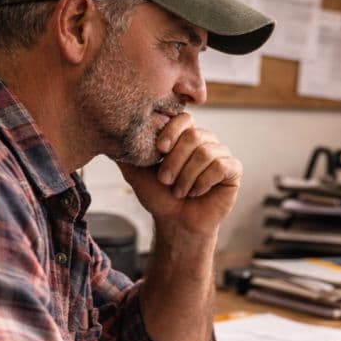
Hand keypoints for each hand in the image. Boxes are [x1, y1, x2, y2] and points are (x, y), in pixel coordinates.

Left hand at [118, 113, 241, 237]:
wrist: (176, 223)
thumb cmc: (159, 197)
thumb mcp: (136, 171)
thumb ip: (125, 151)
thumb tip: (106, 133)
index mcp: (185, 136)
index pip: (183, 118)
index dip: (171, 131)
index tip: (160, 149)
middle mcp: (205, 141)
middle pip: (194, 136)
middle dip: (175, 162)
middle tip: (166, 181)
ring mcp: (221, 154)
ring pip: (206, 153)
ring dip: (187, 177)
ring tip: (180, 192)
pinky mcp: (233, 170)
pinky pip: (220, 166)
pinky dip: (204, 182)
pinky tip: (197, 193)